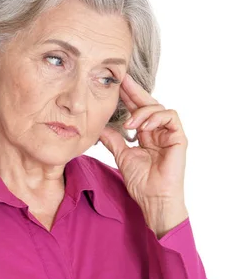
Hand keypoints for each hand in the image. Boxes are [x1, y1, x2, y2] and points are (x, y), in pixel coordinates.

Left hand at [99, 73, 187, 205]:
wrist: (153, 198)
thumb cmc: (141, 182)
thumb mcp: (122, 156)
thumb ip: (113, 140)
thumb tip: (99, 127)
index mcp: (146, 135)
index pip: (137, 111)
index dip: (128, 97)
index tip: (115, 85)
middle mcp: (159, 132)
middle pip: (149, 104)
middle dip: (135, 91)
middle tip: (122, 80)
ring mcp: (170, 134)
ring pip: (159, 108)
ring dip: (142, 112)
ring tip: (129, 124)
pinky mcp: (179, 138)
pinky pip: (170, 116)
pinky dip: (155, 117)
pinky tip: (142, 127)